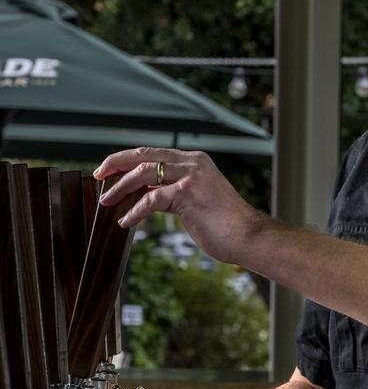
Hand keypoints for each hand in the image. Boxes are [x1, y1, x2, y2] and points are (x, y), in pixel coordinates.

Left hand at [94, 147, 266, 264]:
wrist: (248, 236)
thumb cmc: (225, 224)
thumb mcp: (195, 201)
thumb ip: (172, 192)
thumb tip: (144, 194)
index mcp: (195, 161)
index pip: (153, 153)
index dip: (127, 160)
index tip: (108, 170)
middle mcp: (192, 162)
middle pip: (144, 156)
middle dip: (116, 164)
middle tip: (98, 176)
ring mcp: (191, 175)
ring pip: (144, 174)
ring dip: (120, 188)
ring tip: (106, 201)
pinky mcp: (188, 192)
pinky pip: (151, 199)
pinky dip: (134, 211)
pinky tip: (126, 221)